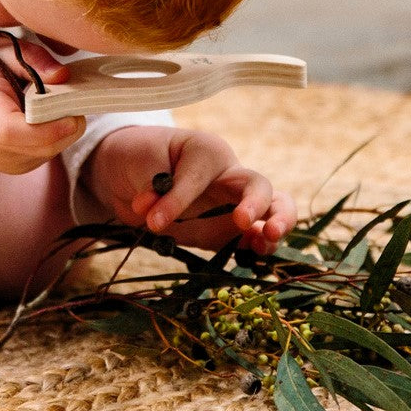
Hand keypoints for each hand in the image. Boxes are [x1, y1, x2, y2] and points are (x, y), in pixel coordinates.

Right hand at [0, 37, 84, 172]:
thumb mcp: (1, 49)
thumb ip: (33, 59)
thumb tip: (64, 76)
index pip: (10, 130)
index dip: (46, 128)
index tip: (73, 115)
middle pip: (38, 146)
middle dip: (66, 125)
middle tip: (73, 99)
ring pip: (48, 152)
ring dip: (62, 131)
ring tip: (52, 105)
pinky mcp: (13, 167)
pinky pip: (45, 154)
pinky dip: (54, 137)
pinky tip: (44, 119)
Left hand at [82, 126, 296, 252]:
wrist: (134, 174)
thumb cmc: (143, 158)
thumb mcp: (142, 164)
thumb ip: (150, 185)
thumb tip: (148, 211)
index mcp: (209, 152)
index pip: (200, 178)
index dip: (177, 200)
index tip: (151, 219)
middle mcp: (229, 177)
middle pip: (259, 186)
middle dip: (256, 203)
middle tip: (242, 220)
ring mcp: (233, 206)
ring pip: (272, 211)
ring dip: (277, 224)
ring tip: (268, 239)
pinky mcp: (227, 233)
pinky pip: (252, 241)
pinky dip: (260, 249)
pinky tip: (258, 258)